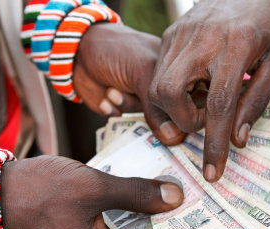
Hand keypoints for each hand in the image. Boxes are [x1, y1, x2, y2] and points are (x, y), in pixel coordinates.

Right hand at [0, 155, 183, 228]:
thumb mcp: (93, 188)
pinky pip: (113, 217)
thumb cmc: (38, 192)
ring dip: (144, 203)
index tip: (200, 208)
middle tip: (191, 189)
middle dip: (163, 213)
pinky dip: (126, 200)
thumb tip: (175, 197)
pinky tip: (142, 179)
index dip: (175, 227)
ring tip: (171, 180)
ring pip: (128, 224)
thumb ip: (136, 193)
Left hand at [73, 23, 183, 144]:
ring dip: (127, 107)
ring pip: (147, 123)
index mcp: (178, 73)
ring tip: (113, 90)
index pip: (192, 101)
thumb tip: (174, 138)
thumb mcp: (142, 71)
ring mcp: (145, 102)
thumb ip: (158, 105)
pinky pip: (126, 124)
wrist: (78, 50)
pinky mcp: (125, 111)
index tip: (177, 121)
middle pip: (172, 118)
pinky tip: (106, 96)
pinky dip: (114, 111)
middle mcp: (165, 91)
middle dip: (153, 115)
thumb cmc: (116, 50)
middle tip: (139, 104)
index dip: (186, 113)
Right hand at [149, 0, 269, 181]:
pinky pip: (159, 74)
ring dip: (176, 107)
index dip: (215, 143)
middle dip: (183, 120)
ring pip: (158, 86)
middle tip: (204, 121)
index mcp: (237, 45)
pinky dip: (172, 91)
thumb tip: (237, 138)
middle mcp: (202, 38)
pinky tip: (194, 85)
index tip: (212, 172)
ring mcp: (180, 34)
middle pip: (171, 93)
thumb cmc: (267, 25)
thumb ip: (257, 100)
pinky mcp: (169, 35)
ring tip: (200, 101)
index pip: (220, 104)